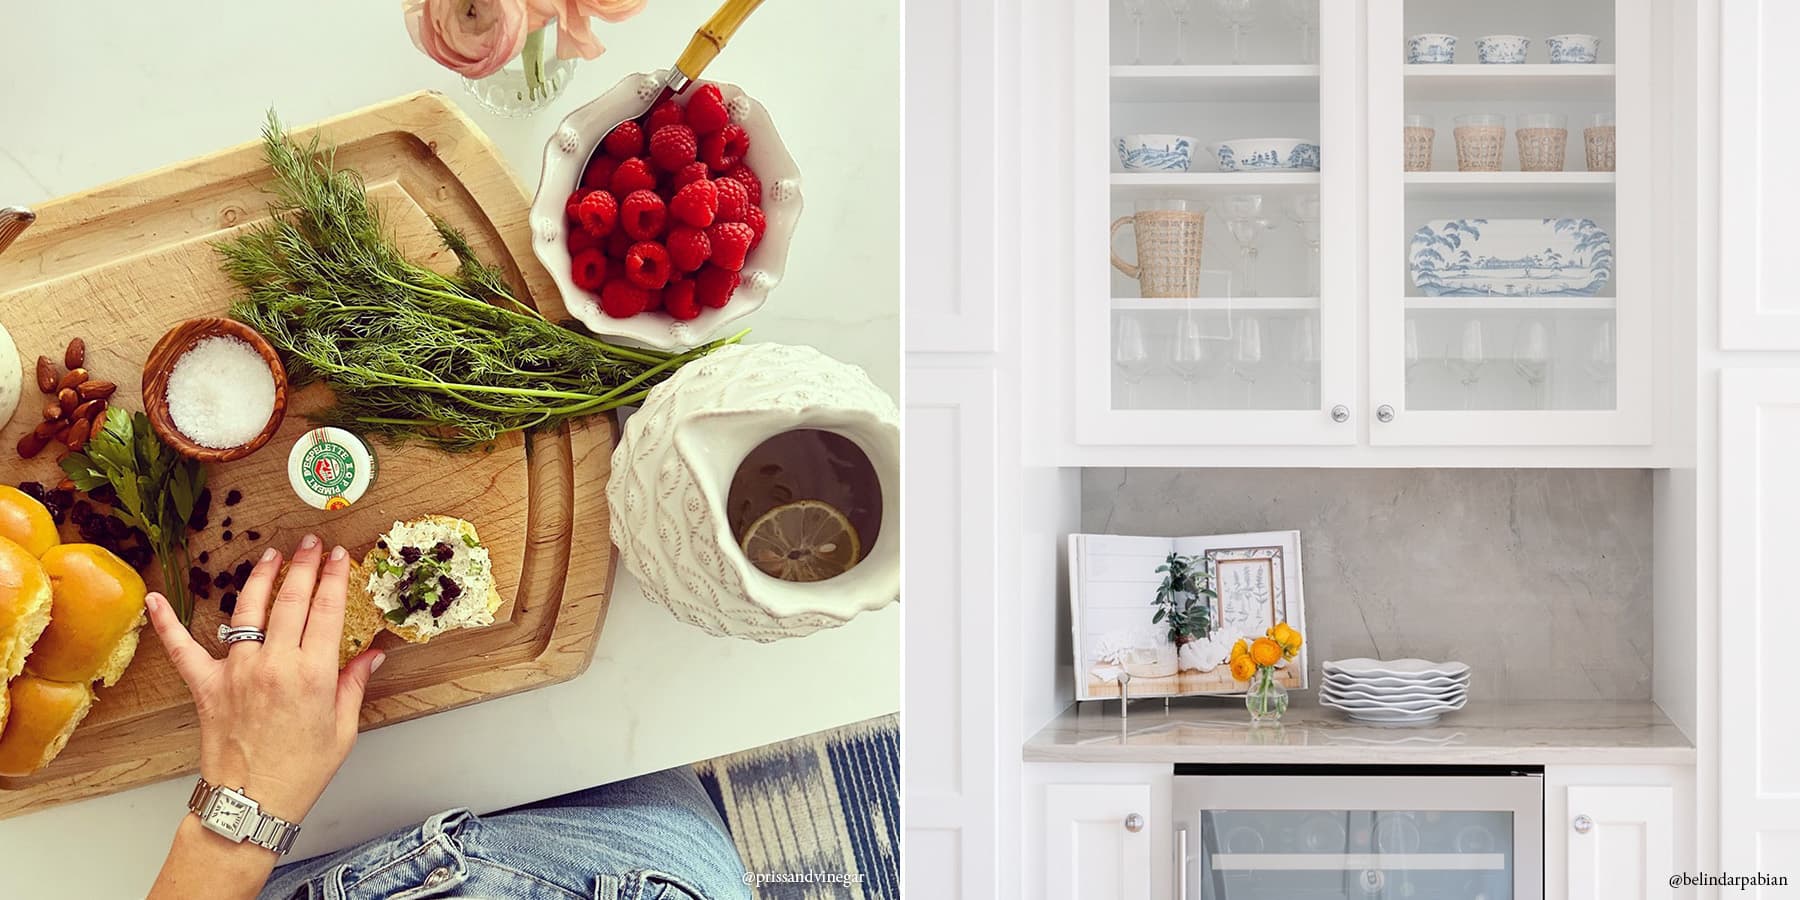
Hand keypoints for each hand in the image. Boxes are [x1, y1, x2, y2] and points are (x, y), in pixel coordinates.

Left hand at [146, 535, 384, 823]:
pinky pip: (182, 650)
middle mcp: (274, 664)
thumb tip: (373, 654)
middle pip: (291, 600)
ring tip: (270, 556)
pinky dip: (167, 625)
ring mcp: (237, 672)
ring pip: (248, 611)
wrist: (253, 802)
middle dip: (303, 565)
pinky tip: (157, 601)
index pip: (327, 609)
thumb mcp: (343, 728)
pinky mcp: (207, 686)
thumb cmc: (301, 771)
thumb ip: (355, 684)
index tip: (337, 556)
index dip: (333, 577)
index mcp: (313, 674)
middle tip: (309, 544)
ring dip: (260, 578)